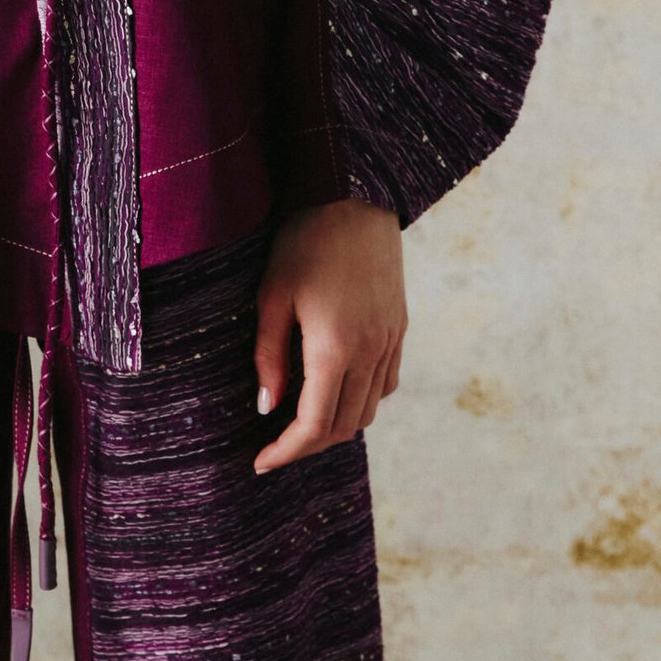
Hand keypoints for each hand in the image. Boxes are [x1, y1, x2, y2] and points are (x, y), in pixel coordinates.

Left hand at [251, 196, 406, 473]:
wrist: (354, 198)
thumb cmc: (303, 241)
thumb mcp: (273, 295)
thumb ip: (269, 356)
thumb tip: (267, 407)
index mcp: (335, 348)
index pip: (314, 425)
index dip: (287, 451)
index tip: (260, 461)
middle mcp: (370, 352)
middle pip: (345, 426)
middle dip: (309, 444)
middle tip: (276, 445)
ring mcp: (390, 341)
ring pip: (369, 409)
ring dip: (337, 424)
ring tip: (302, 421)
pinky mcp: (400, 327)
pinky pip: (386, 383)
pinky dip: (362, 399)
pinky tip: (337, 388)